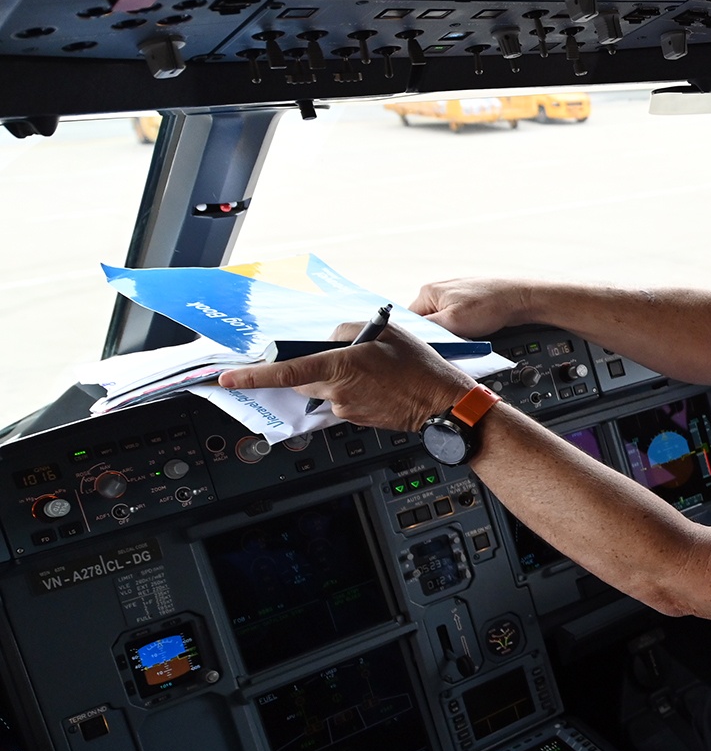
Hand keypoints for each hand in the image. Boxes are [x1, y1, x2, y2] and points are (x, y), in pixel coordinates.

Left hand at [218, 322, 474, 431]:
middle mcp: (337, 392)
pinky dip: (352, 388)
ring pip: (323, 388)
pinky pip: (341, 399)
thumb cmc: (420, 368)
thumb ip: (346, 331)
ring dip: (337, 375)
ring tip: (373, 369)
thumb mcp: (384, 332)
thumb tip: (329, 341)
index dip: (252, 376)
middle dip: (310, 365)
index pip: (284, 372)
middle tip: (340, 354)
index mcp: (339, 367)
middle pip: (302, 378)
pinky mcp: (356, 419)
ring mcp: (346, 409)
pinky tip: (378, 382)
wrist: (443, 404)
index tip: (227, 378)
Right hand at [409, 277, 540, 339]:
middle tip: (447, 344)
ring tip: (461, 336)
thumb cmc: (489, 306)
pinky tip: (469, 332)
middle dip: (434, 336)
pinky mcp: (464, 303)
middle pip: (424, 323)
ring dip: (448, 333)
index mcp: (428, 292)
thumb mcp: (452, 322)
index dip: (417, 337)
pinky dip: (459, 329)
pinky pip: (453, 320)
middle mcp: (437, 291)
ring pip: (440, 323)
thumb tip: (410, 336)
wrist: (519, 299)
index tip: (425, 348)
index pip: (409, 321)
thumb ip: (428, 329)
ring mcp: (451, 297)